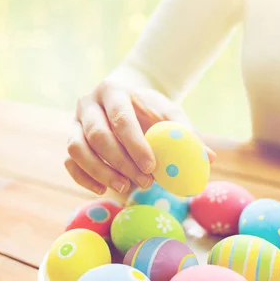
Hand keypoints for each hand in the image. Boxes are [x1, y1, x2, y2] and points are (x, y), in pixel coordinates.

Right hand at [65, 67, 215, 194]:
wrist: (126, 100)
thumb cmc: (150, 110)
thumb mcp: (169, 114)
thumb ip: (186, 134)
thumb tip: (209, 158)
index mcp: (114, 92)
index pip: (121, 118)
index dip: (135, 145)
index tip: (152, 166)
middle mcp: (88, 105)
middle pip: (97, 135)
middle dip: (122, 162)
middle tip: (145, 182)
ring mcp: (74, 123)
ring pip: (77, 149)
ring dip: (101, 172)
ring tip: (125, 187)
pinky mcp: (71, 140)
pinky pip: (70, 162)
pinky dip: (83, 178)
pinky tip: (103, 189)